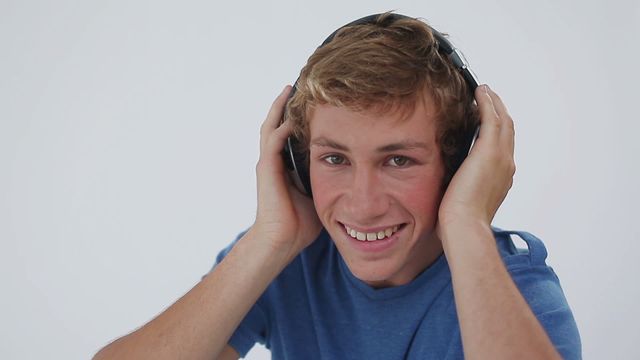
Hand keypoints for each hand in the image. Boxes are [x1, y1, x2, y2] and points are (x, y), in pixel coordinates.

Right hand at [249, 85, 321, 259]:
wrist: (281, 241)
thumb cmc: (299, 224)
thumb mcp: (319, 194)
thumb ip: (328, 180)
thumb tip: (352, 173)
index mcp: (283, 166)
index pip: (288, 134)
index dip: (296, 117)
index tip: (311, 103)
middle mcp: (272, 161)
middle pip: (276, 124)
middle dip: (285, 105)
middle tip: (296, 85)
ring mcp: (267, 164)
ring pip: (271, 126)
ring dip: (279, 108)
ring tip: (289, 89)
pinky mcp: (266, 170)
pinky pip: (273, 140)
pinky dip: (281, 125)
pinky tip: (292, 115)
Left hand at [437, 85, 515, 231]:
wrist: (465, 225)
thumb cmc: (461, 220)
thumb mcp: (465, 198)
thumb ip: (465, 184)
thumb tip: (454, 179)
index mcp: (502, 176)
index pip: (503, 145)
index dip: (498, 128)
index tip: (489, 117)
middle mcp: (507, 164)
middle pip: (508, 129)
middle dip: (499, 110)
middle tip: (489, 97)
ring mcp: (500, 157)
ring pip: (502, 120)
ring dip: (494, 102)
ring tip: (484, 90)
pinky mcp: (488, 151)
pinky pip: (491, 118)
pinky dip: (487, 103)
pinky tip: (479, 93)